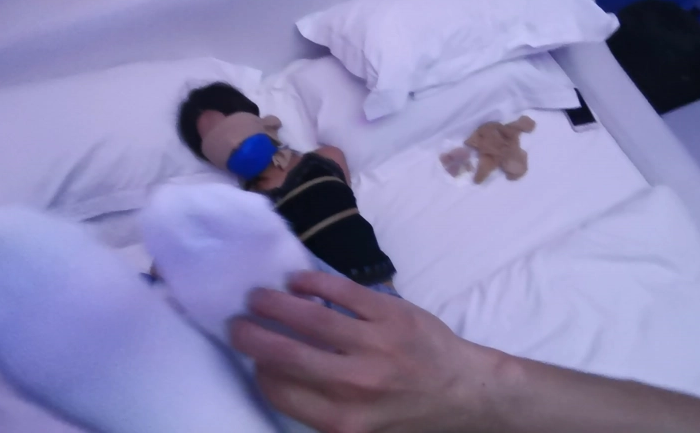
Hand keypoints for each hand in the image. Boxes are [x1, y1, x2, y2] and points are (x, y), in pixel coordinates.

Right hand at [229, 272, 506, 432]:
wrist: (463, 392)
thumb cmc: (406, 413)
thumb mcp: (361, 429)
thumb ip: (319, 408)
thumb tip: (274, 373)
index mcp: (342, 420)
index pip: (279, 390)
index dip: (259, 370)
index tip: (254, 357)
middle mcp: (355, 385)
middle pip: (285, 354)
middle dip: (251, 335)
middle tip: (236, 322)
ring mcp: (375, 346)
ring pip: (310, 317)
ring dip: (274, 303)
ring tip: (258, 296)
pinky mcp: (392, 315)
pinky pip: (343, 291)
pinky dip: (313, 281)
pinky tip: (297, 281)